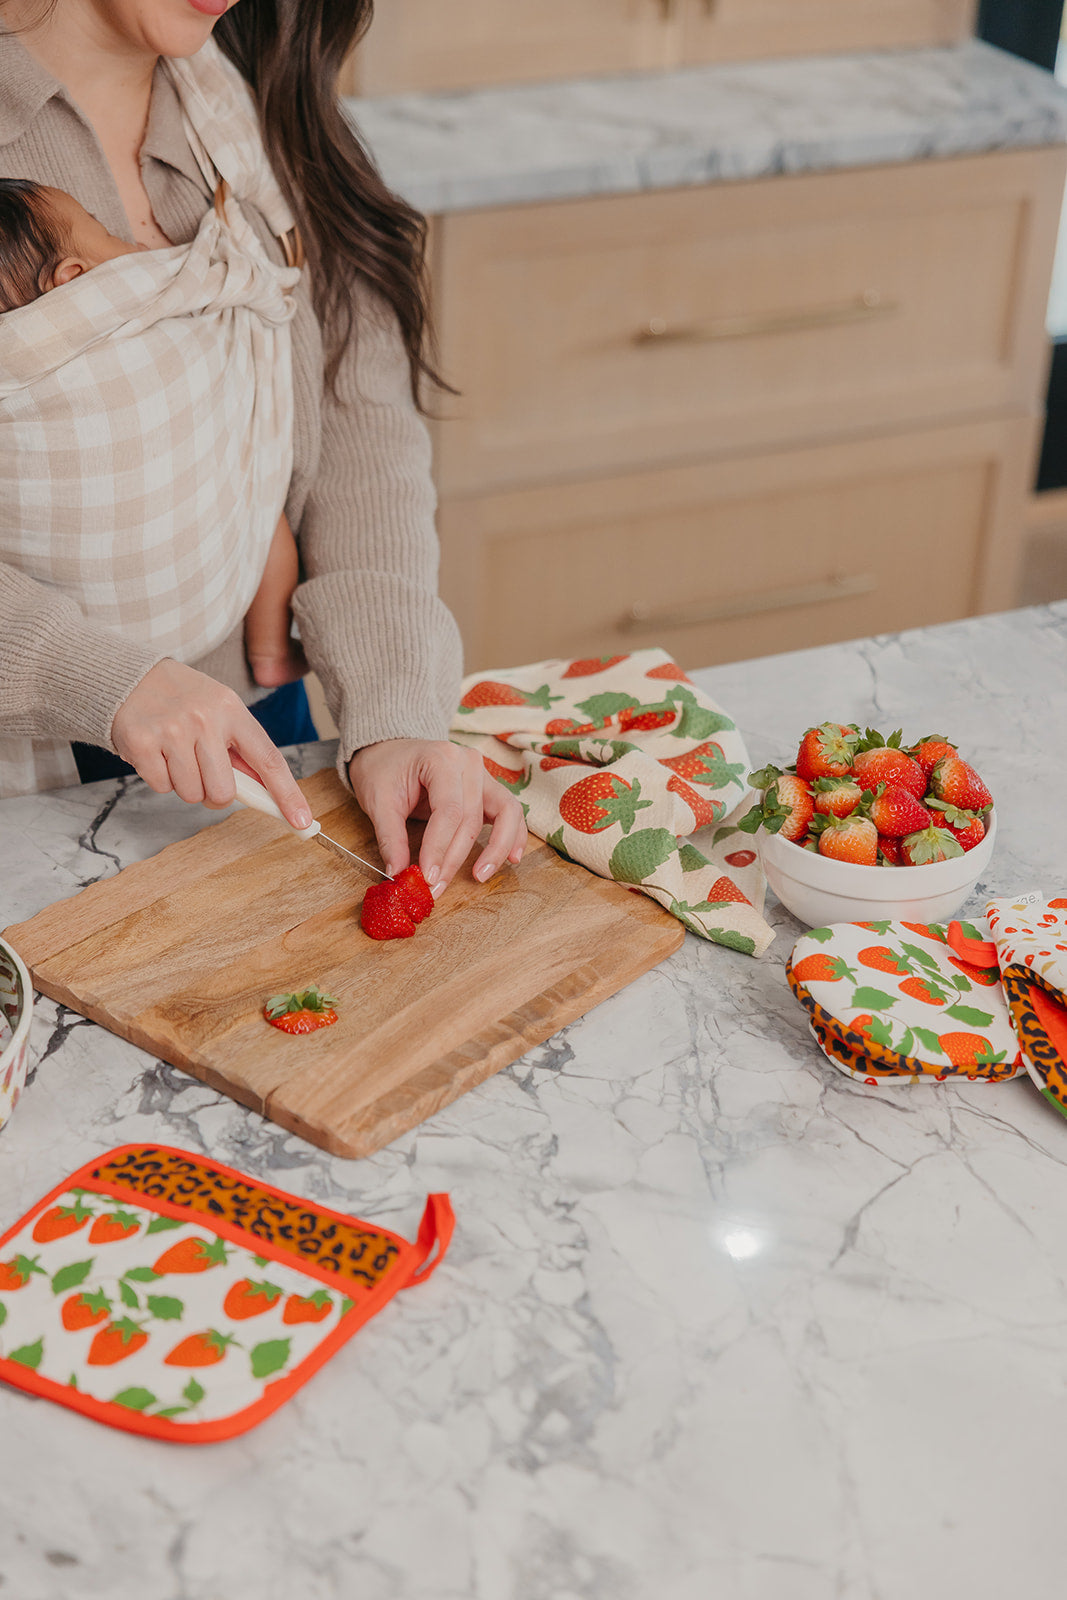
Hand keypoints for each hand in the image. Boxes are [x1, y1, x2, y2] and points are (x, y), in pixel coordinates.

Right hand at [111, 658, 312, 828]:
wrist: (131, 676)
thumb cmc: (185, 700)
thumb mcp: (221, 710)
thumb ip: (243, 750)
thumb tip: (268, 792)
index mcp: (233, 711)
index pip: (268, 760)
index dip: (287, 795)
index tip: (302, 822)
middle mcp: (205, 719)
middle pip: (223, 792)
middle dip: (214, 793)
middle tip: (202, 772)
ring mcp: (172, 730)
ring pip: (191, 794)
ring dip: (185, 784)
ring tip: (176, 754)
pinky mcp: (143, 742)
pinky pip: (161, 787)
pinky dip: (160, 778)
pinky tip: (157, 753)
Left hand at [348, 739, 526, 892]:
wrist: (387, 749)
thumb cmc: (382, 769)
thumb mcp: (378, 801)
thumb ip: (390, 838)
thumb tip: (399, 874)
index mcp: (441, 758)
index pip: (449, 811)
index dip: (439, 848)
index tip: (427, 877)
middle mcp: (469, 762)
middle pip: (472, 818)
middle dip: (456, 858)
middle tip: (437, 887)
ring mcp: (483, 774)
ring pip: (506, 813)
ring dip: (497, 849)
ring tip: (480, 876)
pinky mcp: (487, 789)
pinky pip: (510, 812)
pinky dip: (514, 836)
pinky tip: (513, 858)